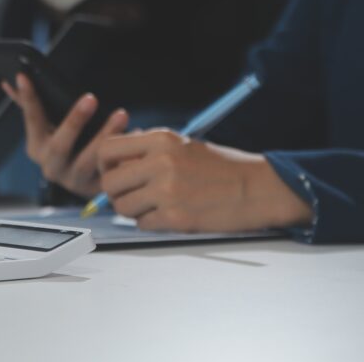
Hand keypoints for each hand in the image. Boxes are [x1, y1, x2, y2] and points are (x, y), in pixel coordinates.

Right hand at [3, 74, 128, 196]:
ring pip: (89, 160)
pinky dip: (125, 153)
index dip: (28, 98)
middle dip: (74, 121)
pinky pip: (111, 170)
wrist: (86, 182)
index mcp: (36, 148)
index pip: (31, 119)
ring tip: (122, 115)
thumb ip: (30, 105)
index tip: (24, 76)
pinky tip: (137, 134)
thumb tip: (9, 82)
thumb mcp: (47, 127)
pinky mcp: (96, 189)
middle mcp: (52, 167)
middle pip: (60, 145)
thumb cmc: (68, 145)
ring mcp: (74, 180)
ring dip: (106, 135)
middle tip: (91, 98)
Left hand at [97, 130, 313, 231]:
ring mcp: (167, 191)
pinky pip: (142, 224)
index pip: (107, 149)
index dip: (105, 165)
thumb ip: (149, 150)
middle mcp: (160, 162)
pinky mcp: (176, 217)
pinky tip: (168, 216)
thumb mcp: (183, 145)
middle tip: (132, 195)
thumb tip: (115, 160)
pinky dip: (150, 223)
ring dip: (133, 211)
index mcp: (161, 140)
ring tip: (153, 206)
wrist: (259, 188)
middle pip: (109, 182)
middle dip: (116, 193)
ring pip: (122, 207)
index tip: (115, 173)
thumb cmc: (223, 168)